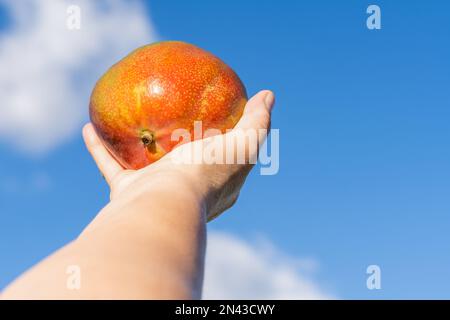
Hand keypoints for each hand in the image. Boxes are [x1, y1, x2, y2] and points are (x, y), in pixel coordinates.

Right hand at [83, 90, 274, 220]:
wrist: (163, 206)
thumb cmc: (206, 175)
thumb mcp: (243, 146)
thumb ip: (257, 122)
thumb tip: (268, 95)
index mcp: (216, 184)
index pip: (225, 160)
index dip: (226, 141)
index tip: (218, 119)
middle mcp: (186, 192)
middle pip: (183, 163)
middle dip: (180, 145)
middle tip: (174, 117)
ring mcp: (156, 194)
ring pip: (143, 166)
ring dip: (135, 146)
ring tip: (130, 121)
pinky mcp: (128, 194)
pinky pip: (111, 166)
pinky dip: (100, 149)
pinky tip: (90, 126)